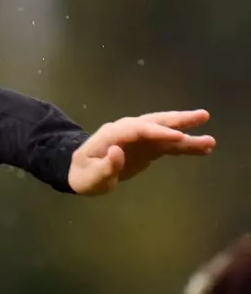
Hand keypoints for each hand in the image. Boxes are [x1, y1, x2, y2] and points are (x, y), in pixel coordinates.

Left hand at [68, 109, 214, 195]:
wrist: (82, 173)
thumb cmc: (84, 175)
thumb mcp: (89, 177)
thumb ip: (104, 167)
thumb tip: (117, 151)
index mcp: (112, 134)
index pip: (137, 129)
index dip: (157, 132)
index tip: (178, 137)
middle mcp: (127, 131)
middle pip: (154, 122)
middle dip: (178, 120)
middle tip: (203, 116)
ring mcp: (139, 139)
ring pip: (165, 133)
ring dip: (187, 135)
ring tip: (210, 140)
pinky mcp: (147, 148)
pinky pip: (168, 146)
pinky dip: (184, 147)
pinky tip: (203, 149)